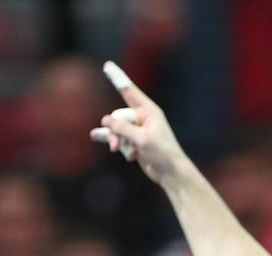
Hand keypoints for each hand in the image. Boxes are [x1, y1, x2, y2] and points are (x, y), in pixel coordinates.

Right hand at [89, 61, 187, 184]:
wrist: (170, 173)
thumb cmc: (162, 153)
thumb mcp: (141, 139)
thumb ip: (122, 128)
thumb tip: (105, 120)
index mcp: (149, 111)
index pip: (129, 91)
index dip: (117, 78)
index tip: (107, 65)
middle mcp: (143, 117)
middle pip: (118, 116)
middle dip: (115, 131)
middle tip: (116, 146)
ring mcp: (138, 130)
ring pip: (116, 129)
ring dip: (115, 140)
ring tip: (115, 149)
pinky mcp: (134, 142)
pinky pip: (118, 138)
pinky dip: (116, 144)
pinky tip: (101, 141)